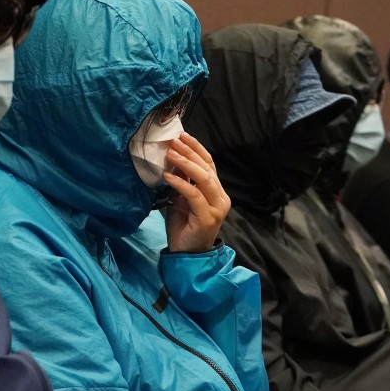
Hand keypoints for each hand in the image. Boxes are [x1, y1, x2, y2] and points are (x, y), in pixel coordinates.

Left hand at [163, 132, 229, 252]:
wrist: (186, 254)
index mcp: (216, 192)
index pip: (209, 164)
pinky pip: (194, 196)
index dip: (197, 149)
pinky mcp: (208, 218)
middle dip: (190, 152)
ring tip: (170, 154)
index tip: (182, 136)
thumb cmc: (183, 227)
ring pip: (204, 179)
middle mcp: (221, 198)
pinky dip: (180, 184)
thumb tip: (172, 160)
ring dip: (186, 164)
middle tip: (174, 141)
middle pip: (207, 168)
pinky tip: (168, 176)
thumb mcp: (180, 199)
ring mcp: (216, 208)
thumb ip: (181, 182)